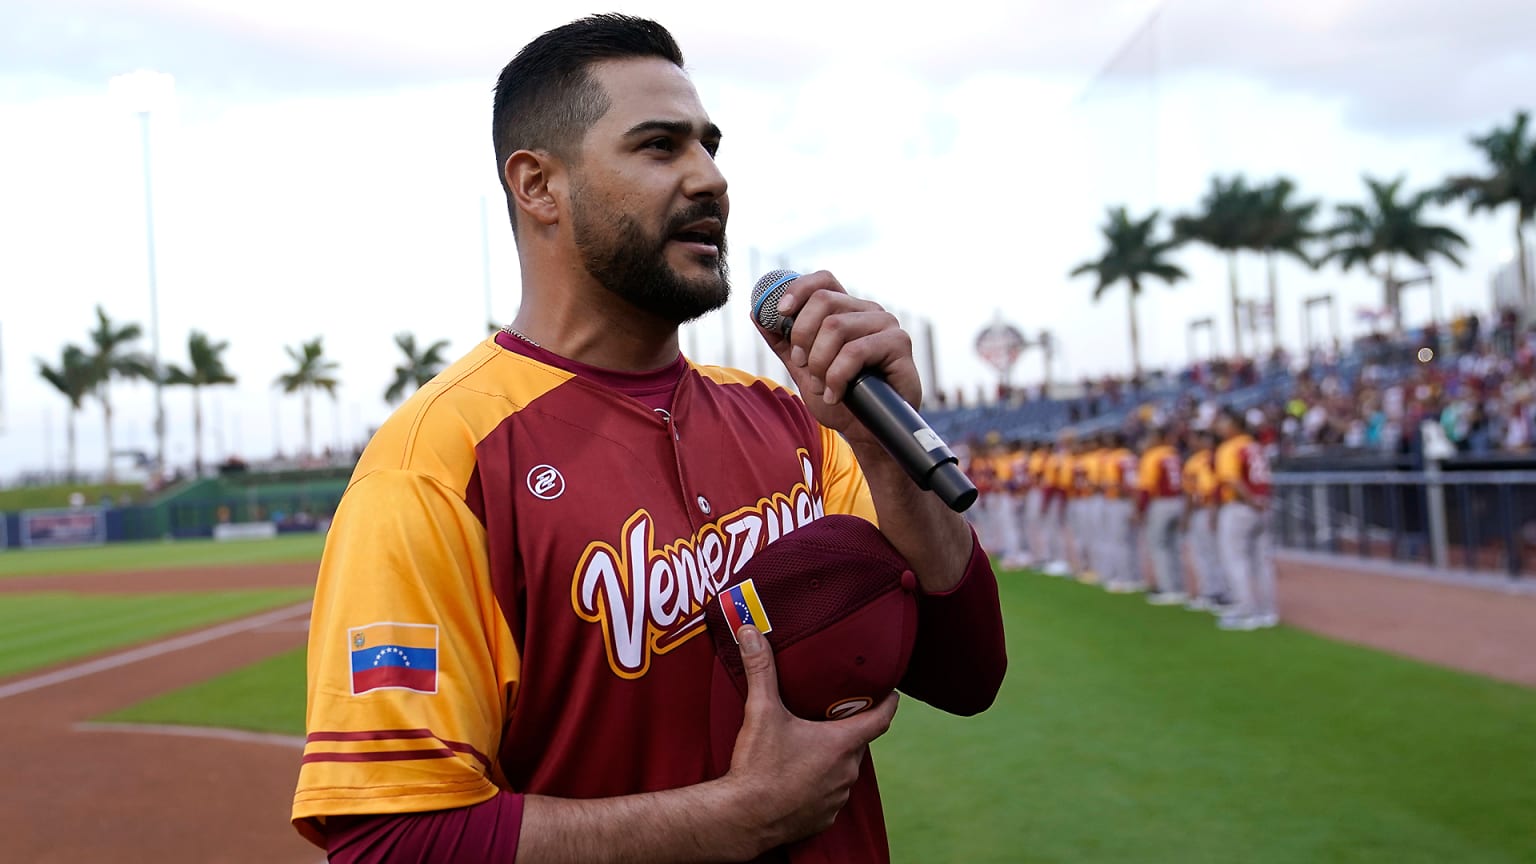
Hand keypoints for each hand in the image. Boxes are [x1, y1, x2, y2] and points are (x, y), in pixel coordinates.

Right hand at [720, 625, 898, 855]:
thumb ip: (760, 669)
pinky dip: (820, 785)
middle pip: (858, 743)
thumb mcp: (761, 712)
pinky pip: (830, 796)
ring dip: (833, 759)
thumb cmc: (758, 767)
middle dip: (848, 729)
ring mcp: (837, 798)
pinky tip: (800, 777)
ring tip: (812, 746)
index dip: (889, 703)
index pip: (881, 719)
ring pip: (844, 771)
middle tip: (833, 713)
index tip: (893, 693)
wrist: (742, 818)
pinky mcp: (823, 819)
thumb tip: (750, 632)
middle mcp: (847, 772)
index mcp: (841, 744)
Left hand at [758, 271, 919, 446]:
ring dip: (820, 363)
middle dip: (803, 336)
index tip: (781, 312)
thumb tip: (756, 312)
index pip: (823, 280)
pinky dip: (837, 377)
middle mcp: (868, 311)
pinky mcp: (899, 343)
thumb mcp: (803, 370)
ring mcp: (886, 325)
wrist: (867, 433)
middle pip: (824, 301)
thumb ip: (783, 342)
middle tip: (802, 364)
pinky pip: (855, 351)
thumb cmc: (841, 400)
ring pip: (836, 327)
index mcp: (847, 311)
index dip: (798, 289)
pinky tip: (836, 395)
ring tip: (823, 387)